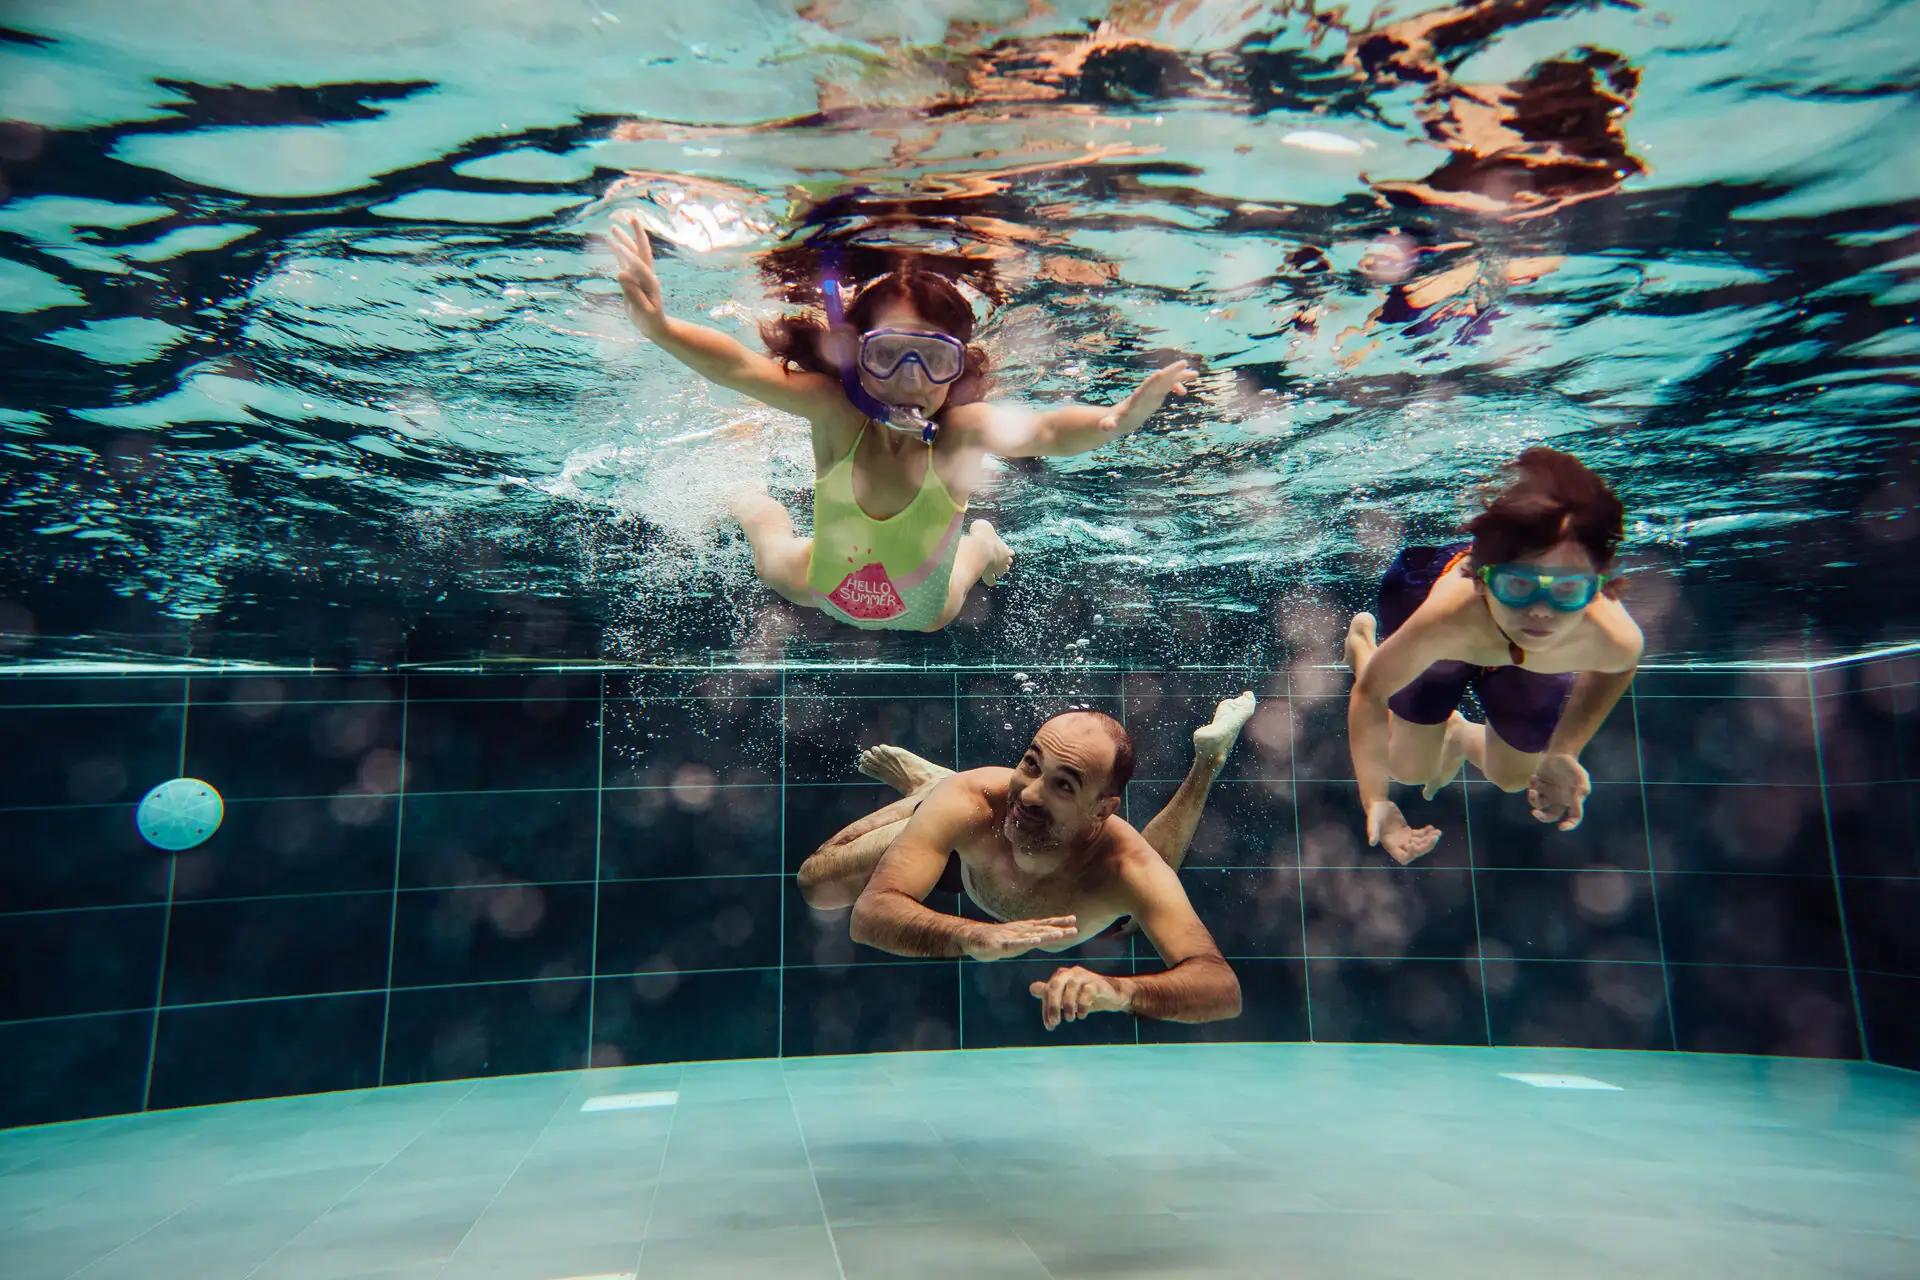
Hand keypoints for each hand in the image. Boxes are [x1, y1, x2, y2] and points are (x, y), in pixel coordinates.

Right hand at [606, 214, 666, 337]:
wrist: (655, 325)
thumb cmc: (651, 320)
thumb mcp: (643, 310)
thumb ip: (633, 292)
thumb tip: (620, 273)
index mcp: (650, 281)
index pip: (639, 264)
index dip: (627, 254)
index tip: (614, 244)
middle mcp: (646, 275)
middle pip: (641, 251)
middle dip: (636, 235)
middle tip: (632, 218)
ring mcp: (640, 275)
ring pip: (632, 254)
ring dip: (624, 240)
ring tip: (612, 227)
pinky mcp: (633, 278)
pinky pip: (625, 261)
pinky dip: (619, 251)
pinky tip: (611, 243)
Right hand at [963, 916, 1077, 961]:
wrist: (972, 938)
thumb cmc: (994, 939)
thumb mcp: (1015, 938)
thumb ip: (1028, 938)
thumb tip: (1041, 936)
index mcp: (1024, 929)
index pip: (1044, 924)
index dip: (1058, 922)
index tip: (1073, 919)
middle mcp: (1020, 930)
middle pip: (1042, 929)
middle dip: (1058, 928)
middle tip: (1075, 928)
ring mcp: (1011, 937)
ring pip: (1031, 935)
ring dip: (1046, 934)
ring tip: (1059, 934)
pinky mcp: (1001, 944)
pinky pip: (1015, 943)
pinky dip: (1025, 941)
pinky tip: (1035, 940)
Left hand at [1029, 965, 1129, 1029]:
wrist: (1113, 994)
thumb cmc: (1086, 996)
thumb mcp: (1066, 997)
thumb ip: (1050, 993)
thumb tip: (1032, 988)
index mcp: (1061, 975)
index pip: (1047, 991)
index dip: (1046, 1009)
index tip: (1050, 1026)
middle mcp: (1071, 973)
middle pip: (1055, 985)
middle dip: (1053, 1005)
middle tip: (1055, 1023)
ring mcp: (1084, 976)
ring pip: (1071, 988)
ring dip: (1068, 1006)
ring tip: (1070, 1019)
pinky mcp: (1097, 983)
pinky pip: (1087, 992)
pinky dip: (1082, 1005)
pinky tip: (1082, 1015)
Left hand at [1100, 360, 1194, 433]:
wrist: (1115, 419)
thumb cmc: (1112, 423)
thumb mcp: (1109, 425)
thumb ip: (1108, 425)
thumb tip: (1106, 427)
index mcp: (1136, 398)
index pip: (1146, 387)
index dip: (1154, 380)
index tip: (1162, 372)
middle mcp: (1145, 392)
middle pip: (1160, 380)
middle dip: (1171, 372)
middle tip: (1184, 364)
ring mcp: (1151, 393)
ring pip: (1167, 381)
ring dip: (1179, 376)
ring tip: (1195, 374)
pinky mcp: (1155, 396)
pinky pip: (1168, 388)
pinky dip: (1176, 387)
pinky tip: (1183, 393)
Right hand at [1367, 799, 1438, 863]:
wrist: (1378, 804)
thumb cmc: (1375, 813)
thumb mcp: (1373, 822)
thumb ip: (1373, 832)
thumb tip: (1372, 843)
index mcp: (1391, 846)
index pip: (1404, 857)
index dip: (1412, 853)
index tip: (1414, 843)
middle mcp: (1399, 845)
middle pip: (1416, 852)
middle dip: (1426, 846)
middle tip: (1434, 837)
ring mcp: (1404, 838)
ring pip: (1420, 844)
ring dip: (1430, 839)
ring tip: (1437, 832)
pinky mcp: (1407, 831)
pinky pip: (1420, 835)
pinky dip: (1427, 833)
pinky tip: (1432, 827)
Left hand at [1527, 753, 1589, 829]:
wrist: (1559, 753)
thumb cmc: (1571, 765)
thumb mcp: (1580, 775)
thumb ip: (1582, 787)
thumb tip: (1581, 796)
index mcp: (1573, 800)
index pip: (1575, 817)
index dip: (1570, 825)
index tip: (1561, 827)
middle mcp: (1561, 800)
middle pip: (1551, 816)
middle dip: (1542, 817)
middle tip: (1535, 812)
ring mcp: (1549, 795)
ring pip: (1539, 805)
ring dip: (1533, 798)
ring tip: (1533, 787)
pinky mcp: (1539, 788)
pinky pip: (1533, 794)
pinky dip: (1531, 787)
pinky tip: (1534, 777)